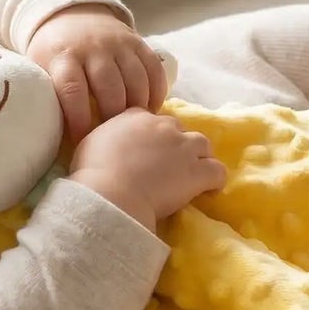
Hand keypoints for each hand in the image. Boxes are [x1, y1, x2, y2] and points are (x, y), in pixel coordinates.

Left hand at [25, 5, 168, 143]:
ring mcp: (118, 44)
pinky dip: (156, 92)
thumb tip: (57, 134)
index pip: (72, 89)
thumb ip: (50, 95)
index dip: (79, 118)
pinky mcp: (138, 42)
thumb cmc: (56, 53)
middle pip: (109, 86)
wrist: (72, 16)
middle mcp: (93, 48)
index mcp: (64, 57)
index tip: (83, 139)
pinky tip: (151, 109)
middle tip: (114, 137)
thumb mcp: (42, 68)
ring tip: (135, 127)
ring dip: (138, 107)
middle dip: (113, 116)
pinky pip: (153, 69)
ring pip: (135, 79)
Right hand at [69, 108, 225, 231]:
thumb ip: (107, 135)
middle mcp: (163, 125)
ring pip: (203, 144)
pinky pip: (217, 171)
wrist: (111, 193)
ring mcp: (183, 147)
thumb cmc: (93, 171)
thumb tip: (110, 142)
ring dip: (198, 157)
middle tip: (168, 164)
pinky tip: (209, 190)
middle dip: (176, 144)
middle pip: (179, 128)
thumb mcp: (90, 142)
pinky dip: (215, 180)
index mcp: (135, 116)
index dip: (151, 134)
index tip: (147, 149)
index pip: (152, 118)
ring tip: (191, 174)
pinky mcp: (198, 171)